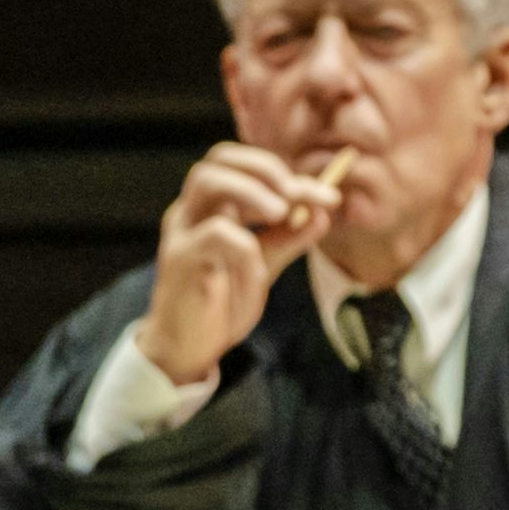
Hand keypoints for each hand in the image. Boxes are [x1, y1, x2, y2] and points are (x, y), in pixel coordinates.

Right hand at [142, 143, 341, 386]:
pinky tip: (257, 277)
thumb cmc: (219, 307)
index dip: (288, 175)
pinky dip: (247, 248)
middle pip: (220, 159)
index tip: (329, 195)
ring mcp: (182, 232)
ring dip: (252, 191)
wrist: (188, 350)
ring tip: (282, 212)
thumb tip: (321, 213)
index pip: (245, 169)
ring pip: (208, 181)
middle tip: (298, 193)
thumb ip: (286, 241)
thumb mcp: (260, 268)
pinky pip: (217, 234)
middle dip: (265, 168)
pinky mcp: (179, 258)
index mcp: (210, 210)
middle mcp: (191, 212)